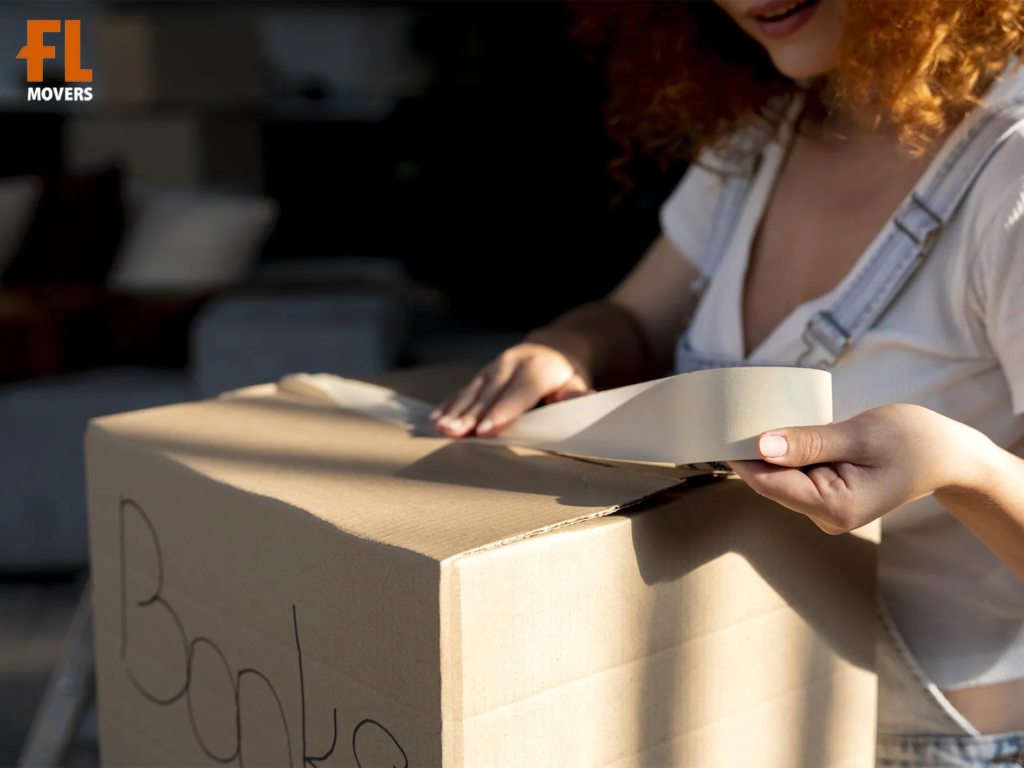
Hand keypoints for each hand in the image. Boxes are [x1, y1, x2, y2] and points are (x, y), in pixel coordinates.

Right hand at [430, 342, 593, 437]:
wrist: (553, 348)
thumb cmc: (567, 376)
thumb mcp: (578, 382)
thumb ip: (577, 393)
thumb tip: (584, 398)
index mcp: (538, 369)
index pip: (519, 394)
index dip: (502, 413)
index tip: (486, 431)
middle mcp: (512, 364)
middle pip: (490, 395)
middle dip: (471, 415)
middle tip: (455, 433)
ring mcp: (494, 367)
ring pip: (473, 392)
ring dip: (455, 411)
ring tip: (441, 427)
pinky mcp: (483, 374)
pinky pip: (464, 390)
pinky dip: (450, 404)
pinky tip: (436, 418)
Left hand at [728, 404, 990, 533]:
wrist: (948, 456)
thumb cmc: (913, 441)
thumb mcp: (861, 435)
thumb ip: (809, 442)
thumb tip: (760, 446)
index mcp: (834, 508)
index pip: (767, 483)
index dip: (737, 456)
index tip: (716, 427)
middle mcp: (825, 517)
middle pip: (768, 482)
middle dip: (748, 451)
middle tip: (730, 414)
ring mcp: (824, 510)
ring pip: (778, 478)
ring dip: (766, 451)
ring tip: (754, 417)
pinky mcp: (826, 496)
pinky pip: (793, 475)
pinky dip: (784, 453)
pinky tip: (780, 431)